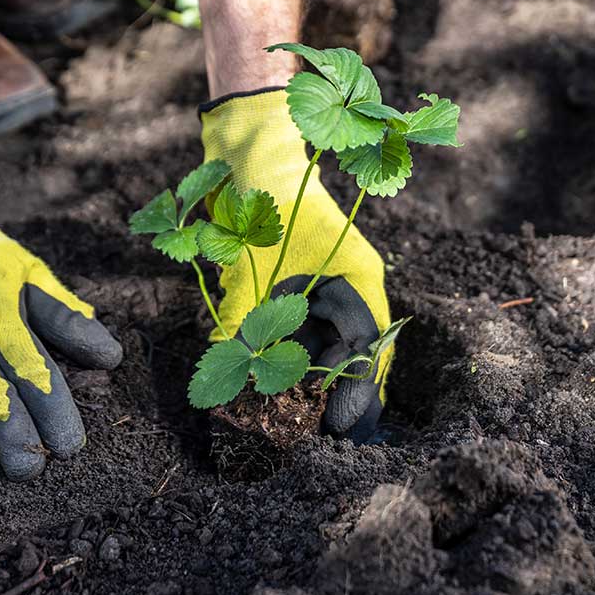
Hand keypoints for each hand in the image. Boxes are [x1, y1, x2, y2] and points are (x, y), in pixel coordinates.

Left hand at [200, 90, 391, 442]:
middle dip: (343, 399)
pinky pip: (311, 335)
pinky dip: (300, 362)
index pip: (369, 349)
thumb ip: (240, 319)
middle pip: (359, 357)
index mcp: (359, 281)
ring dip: (319, 383)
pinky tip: (286, 390)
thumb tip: (224, 372)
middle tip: (331, 442)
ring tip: (308, 426)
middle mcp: (353, 288)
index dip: (355, 392)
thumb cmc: (262, 200)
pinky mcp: (306, 290)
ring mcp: (331, 289)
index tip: (341, 428)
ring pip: (335, 349)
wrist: (252, 152)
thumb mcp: (250, 264)